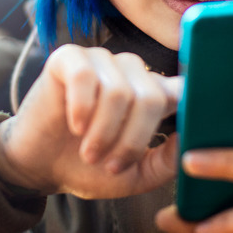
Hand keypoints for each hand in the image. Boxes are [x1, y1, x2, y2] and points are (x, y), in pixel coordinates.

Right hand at [0, 44, 181, 198]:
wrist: (40, 166)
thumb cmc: (89, 167)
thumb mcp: (136, 175)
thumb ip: (167, 160)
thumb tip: (192, 139)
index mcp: (153, 93)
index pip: (183, 88)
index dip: (185, 106)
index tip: (178, 131)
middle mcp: (132, 71)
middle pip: (151, 97)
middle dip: (131, 140)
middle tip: (108, 163)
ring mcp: (101, 60)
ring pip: (119, 91)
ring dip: (103, 131)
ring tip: (88, 151)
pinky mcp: (69, 57)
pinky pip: (85, 76)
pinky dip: (81, 107)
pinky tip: (74, 124)